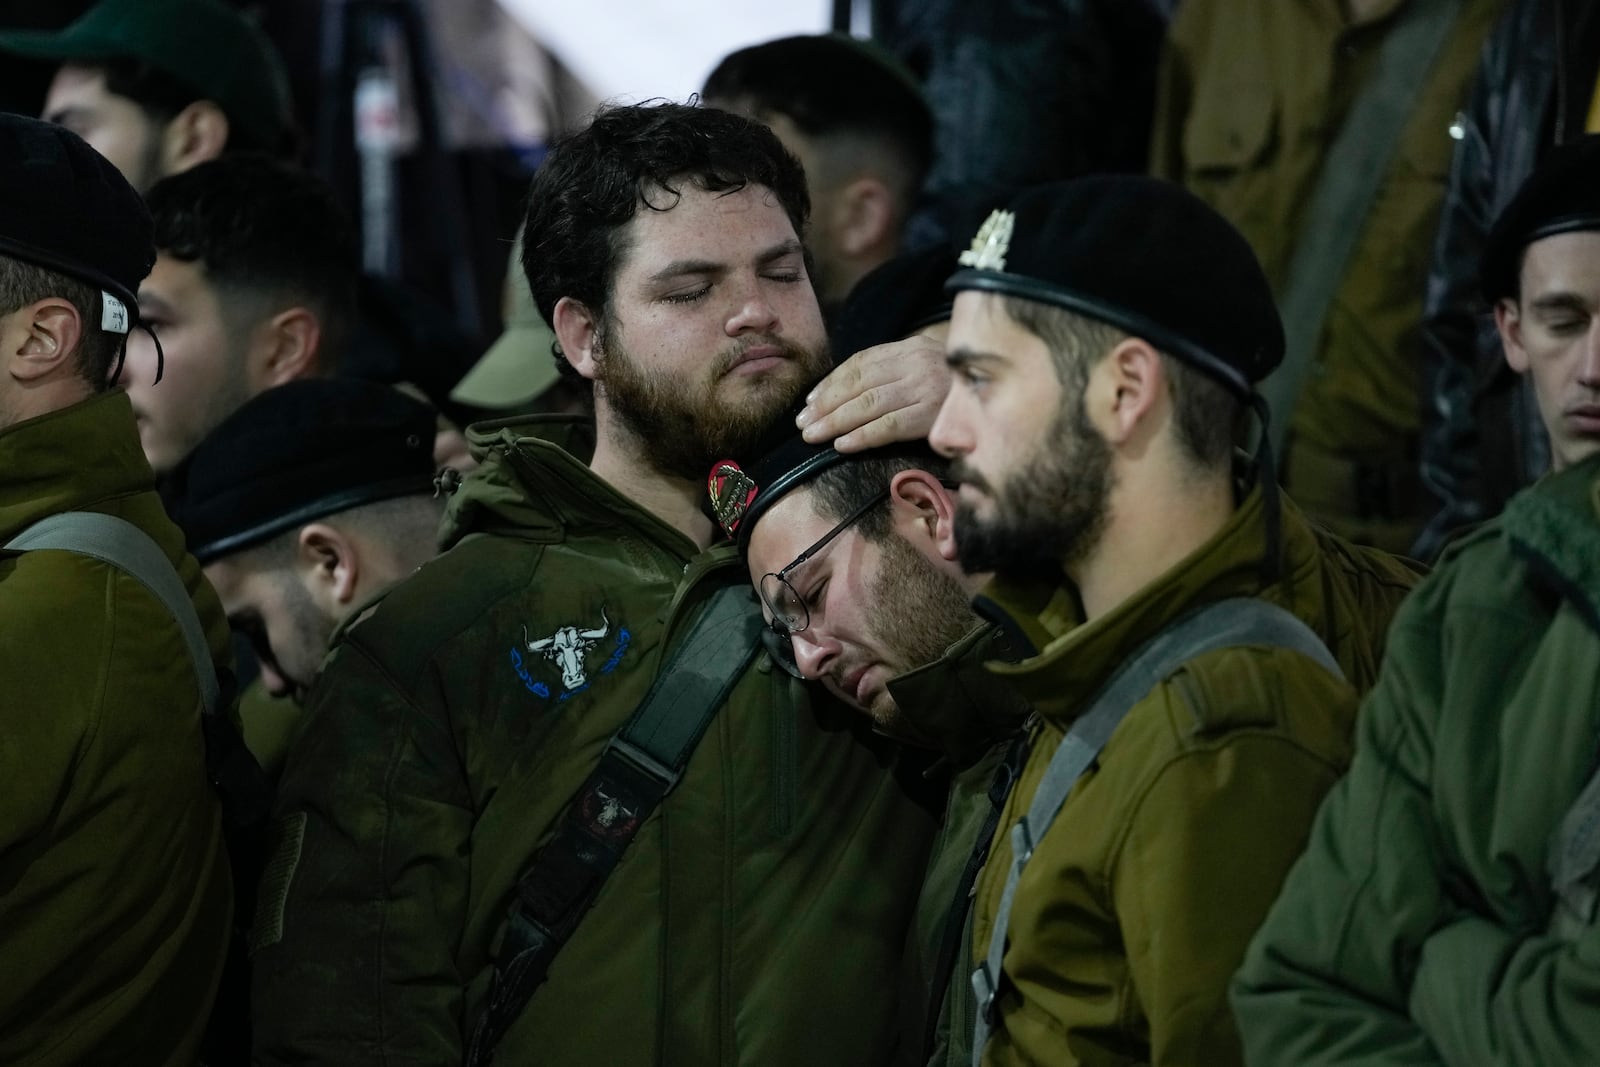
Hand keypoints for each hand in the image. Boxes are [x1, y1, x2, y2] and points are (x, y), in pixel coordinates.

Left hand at [796, 334, 950, 452]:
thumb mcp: (925, 366)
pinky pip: (890, 426)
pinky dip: (863, 436)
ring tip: (814, 436)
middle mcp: (917, 363)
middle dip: (827, 405)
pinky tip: (843, 445)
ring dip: (836, 422)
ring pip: (870, 404)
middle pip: (860, 384)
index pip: (861, 363)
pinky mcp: (934, 414)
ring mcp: (927, 388)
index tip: (809, 402)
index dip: (831, 383)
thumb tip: (846, 395)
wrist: (1003, 393)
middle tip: (803, 424)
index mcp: (911, 348)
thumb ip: (894, 373)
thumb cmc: (956, 387)